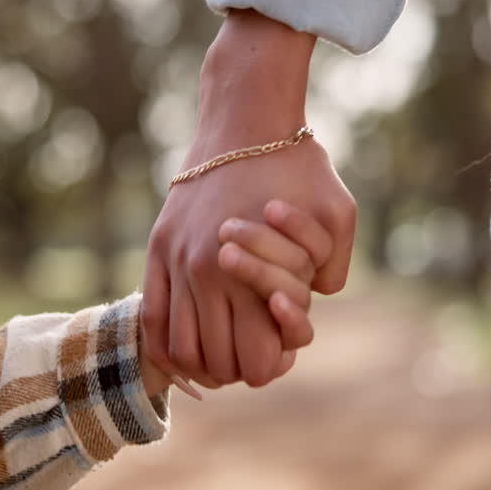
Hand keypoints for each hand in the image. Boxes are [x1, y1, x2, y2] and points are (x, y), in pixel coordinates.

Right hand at [141, 10, 356, 389]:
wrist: (245, 122)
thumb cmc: (298, 168)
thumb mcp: (339, 217)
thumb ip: (333, 272)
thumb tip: (311, 304)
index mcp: (251, 274)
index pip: (256, 360)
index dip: (273, 366)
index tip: (282, 352)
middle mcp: (207, 276)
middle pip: (218, 364)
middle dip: (241, 367)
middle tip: (255, 350)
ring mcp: (176, 263)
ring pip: (180, 350)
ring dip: (204, 362)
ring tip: (224, 350)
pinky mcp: (157, 249)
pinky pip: (150, 319)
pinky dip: (167, 347)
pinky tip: (188, 348)